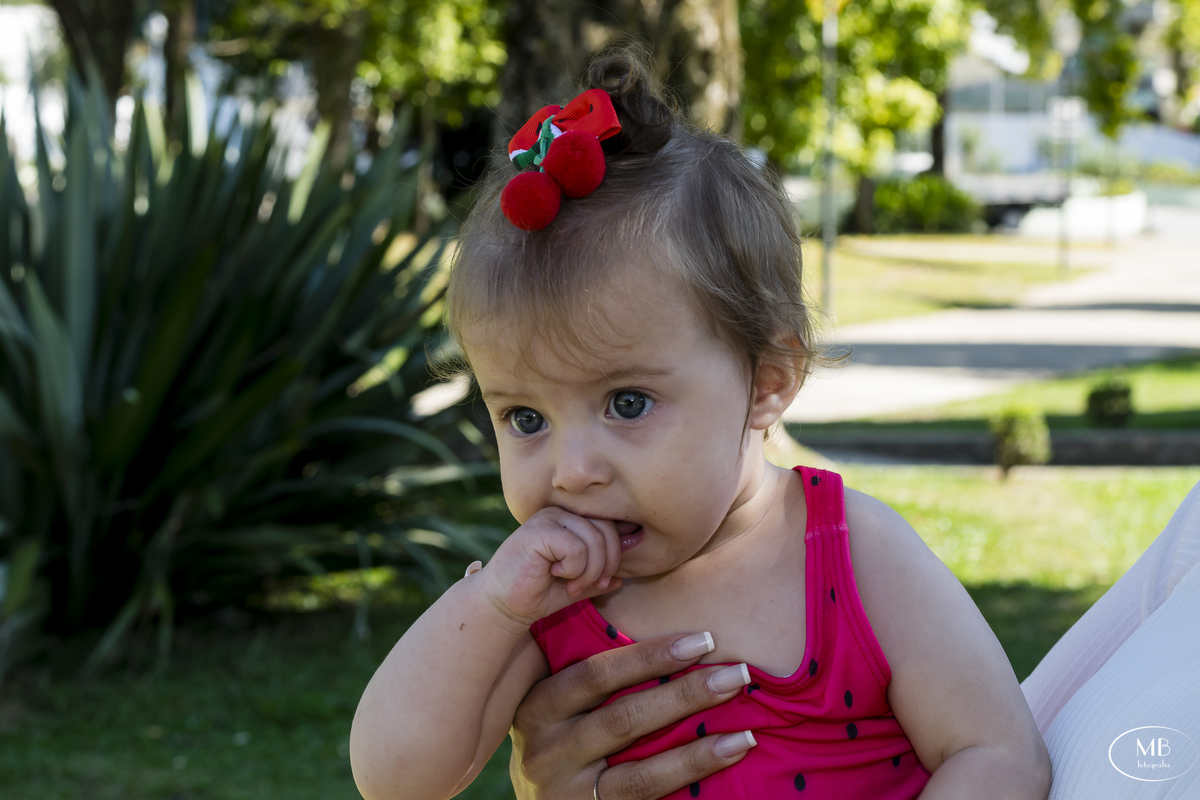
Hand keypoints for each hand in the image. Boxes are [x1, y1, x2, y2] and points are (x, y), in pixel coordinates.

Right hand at [483, 506, 623, 627]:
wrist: (502, 604)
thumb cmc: (537, 593)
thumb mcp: (576, 586)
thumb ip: (598, 578)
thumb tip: (624, 578)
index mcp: (571, 520)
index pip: (610, 525)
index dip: (615, 555)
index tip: (603, 582)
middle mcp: (561, 513)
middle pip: (607, 529)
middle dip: (606, 564)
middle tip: (587, 586)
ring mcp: (549, 518)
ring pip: (594, 539)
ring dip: (589, 571)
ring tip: (571, 584)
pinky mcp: (539, 529)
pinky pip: (577, 547)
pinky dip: (573, 569)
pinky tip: (555, 574)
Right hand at [510, 633, 755, 799]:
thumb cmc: (558, 745)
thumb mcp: (556, 709)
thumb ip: (589, 677)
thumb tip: (653, 618)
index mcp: (537, 708)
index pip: (595, 674)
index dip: (649, 656)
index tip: (702, 639)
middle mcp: (545, 749)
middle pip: (622, 717)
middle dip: (684, 692)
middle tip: (739, 671)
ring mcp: (567, 790)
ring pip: (639, 761)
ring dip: (697, 736)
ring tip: (742, 717)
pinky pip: (649, 791)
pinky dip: (694, 767)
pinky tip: (732, 749)